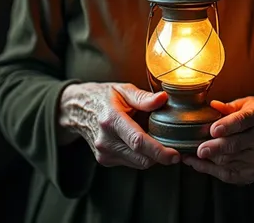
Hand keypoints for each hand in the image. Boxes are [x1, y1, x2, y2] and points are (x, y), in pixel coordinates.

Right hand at [58, 82, 179, 169]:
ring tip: (153, 137)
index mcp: (111, 119)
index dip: (159, 151)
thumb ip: (143, 97)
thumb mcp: (123, 89)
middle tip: (173, 147)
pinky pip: (130, 162)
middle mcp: (105, 140)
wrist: (78, 109)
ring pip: (137, 163)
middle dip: (160, 156)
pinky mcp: (104, 160)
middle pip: (140, 158)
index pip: (138, 142)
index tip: (175, 155)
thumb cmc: (103, 96)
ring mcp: (103, 152)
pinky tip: (139, 141)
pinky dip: (140, 155)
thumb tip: (163, 99)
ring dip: (151, 155)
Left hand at [183, 97, 253, 184]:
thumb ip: (228, 106)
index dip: (227, 126)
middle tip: (199, 149)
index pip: (243, 121)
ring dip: (208, 159)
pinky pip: (228, 175)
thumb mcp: (245, 103)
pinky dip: (211, 170)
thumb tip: (213, 105)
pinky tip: (198, 163)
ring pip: (228, 161)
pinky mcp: (253, 172)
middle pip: (235, 145)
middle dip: (215, 148)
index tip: (213, 130)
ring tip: (192, 153)